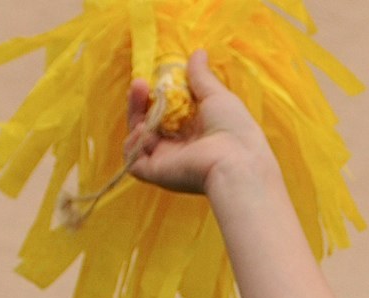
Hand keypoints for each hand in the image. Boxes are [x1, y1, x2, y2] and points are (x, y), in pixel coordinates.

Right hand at [124, 49, 276, 194]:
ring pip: (138, 137)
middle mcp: (180, 147)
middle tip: (139, 83)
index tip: (152, 78)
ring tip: (140, 93)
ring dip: (134, 115)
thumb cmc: (235, 129)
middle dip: (139, 102)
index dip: (156, 95)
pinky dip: (133, 143)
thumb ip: (202, 76)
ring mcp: (167, 161)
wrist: (236, 161)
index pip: (165, 112)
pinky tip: (143, 130)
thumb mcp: (217, 96)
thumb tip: (199, 52)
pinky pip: (133, 160)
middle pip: (148, 123)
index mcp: (195, 131)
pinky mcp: (156, 174)